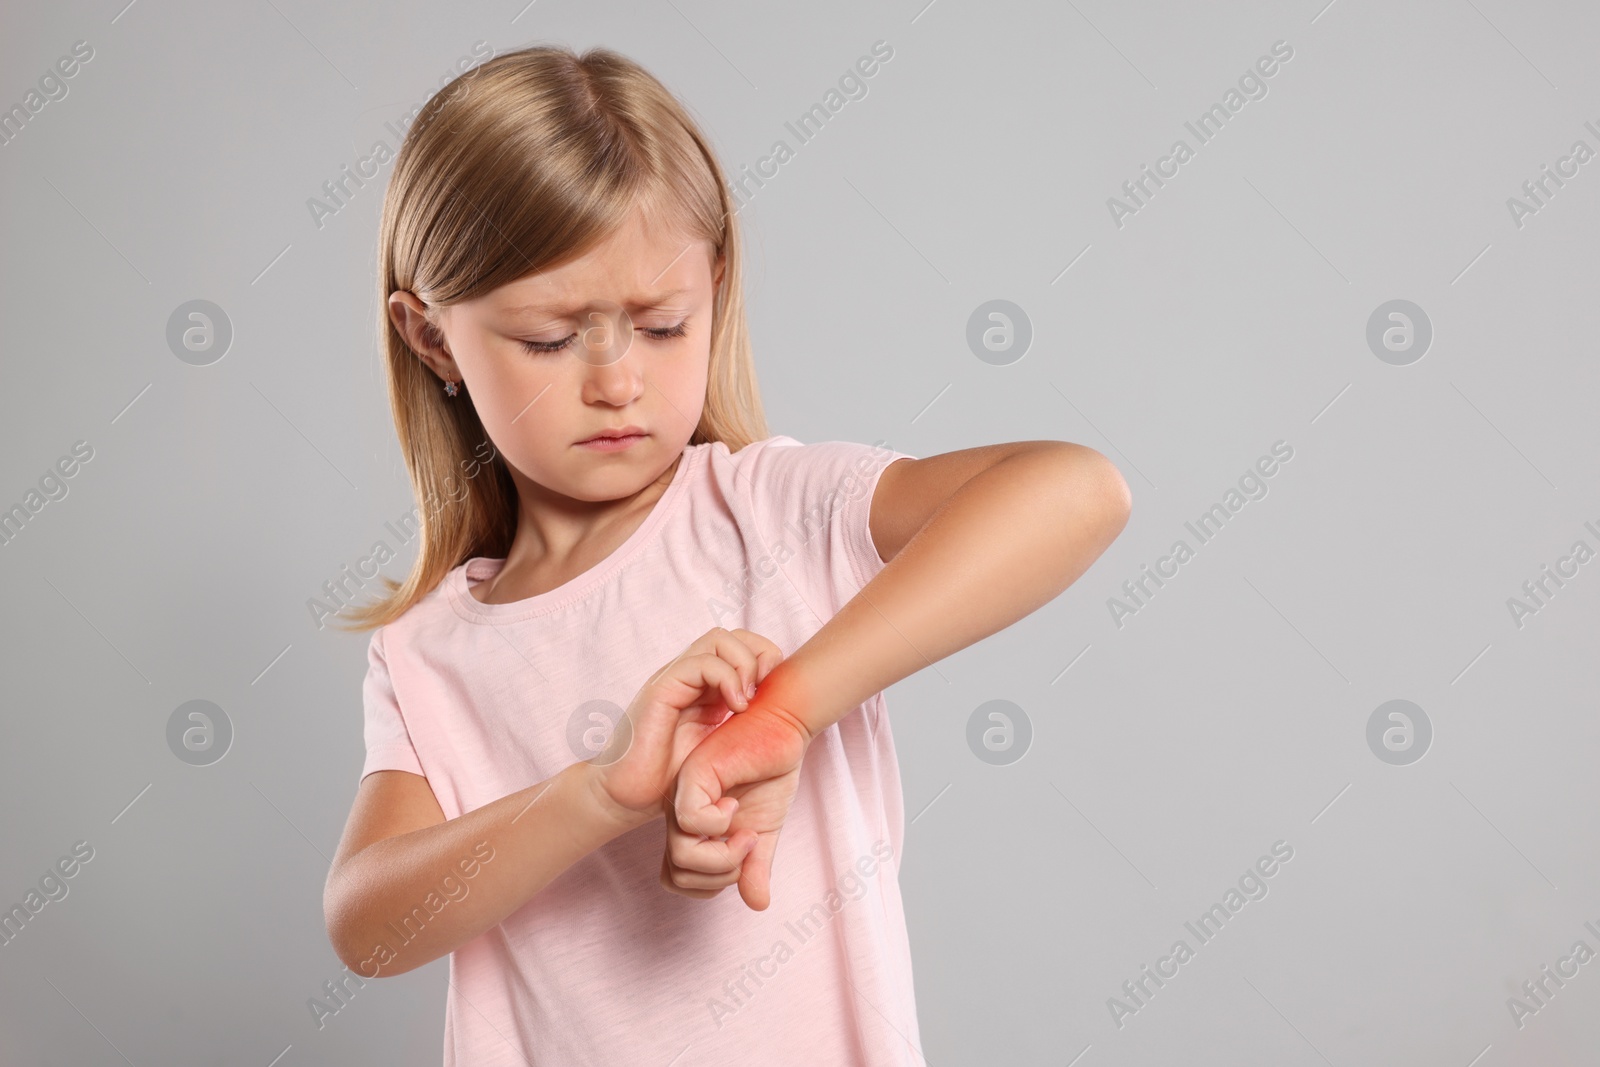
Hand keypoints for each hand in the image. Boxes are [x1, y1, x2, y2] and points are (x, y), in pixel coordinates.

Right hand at [589, 628, 783, 829]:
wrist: (627, 797)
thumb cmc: (670, 778)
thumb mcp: (720, 748)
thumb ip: (740, 726)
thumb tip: (779, 717)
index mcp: (707, 688)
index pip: (743, 645)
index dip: (766, 658)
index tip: (775, 693)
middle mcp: (691, 677)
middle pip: (734, 635)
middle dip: (760, 655)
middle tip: (765, 692)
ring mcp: (675, 679)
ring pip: (718, 639)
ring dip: (744, 664)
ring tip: (748, 701)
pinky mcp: (661, 690)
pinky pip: (699, 663)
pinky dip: (726, 677)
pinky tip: (735, 706)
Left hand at [661, 680, 813, 910]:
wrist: (783, 728)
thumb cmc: (771, 771)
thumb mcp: (765, 829)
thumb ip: (755, 865)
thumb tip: (758, 905)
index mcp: (693, 826)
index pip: (678, 878)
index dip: (709, 885)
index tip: (744, 861)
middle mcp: (681, 812)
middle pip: (677, 875)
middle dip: (719, 876)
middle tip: (748, 850)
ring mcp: (684, 795)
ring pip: (681, 855)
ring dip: (722, 857)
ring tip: (746, 833)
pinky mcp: (693, 776)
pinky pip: (691, 820)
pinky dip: (718, 825)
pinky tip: (735, 804)